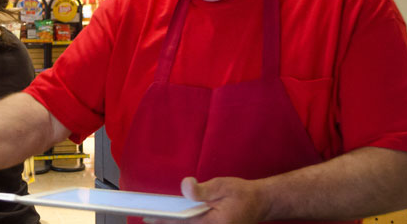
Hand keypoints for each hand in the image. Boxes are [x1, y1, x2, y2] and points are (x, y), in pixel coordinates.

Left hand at [144, 177, 269, 223]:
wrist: (261, 203)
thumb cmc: (242, 194)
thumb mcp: (223, 186)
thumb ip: (204, 190)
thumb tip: (186, 187)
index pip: (182, 223)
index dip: (164, 220)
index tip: (148, 217)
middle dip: (166, 223)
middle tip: (146, 217)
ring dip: (173, 223)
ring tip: (154, 218)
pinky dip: (182, 223)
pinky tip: (170, 218)